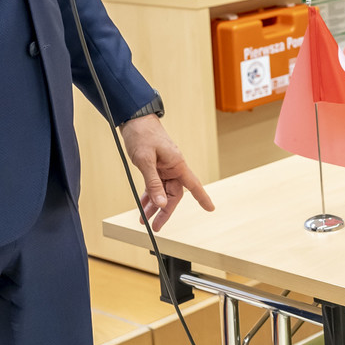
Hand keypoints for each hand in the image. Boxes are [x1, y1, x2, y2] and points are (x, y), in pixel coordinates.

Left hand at [120, 115, 213, 230]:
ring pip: (163, 191)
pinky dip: (149, 195)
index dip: (202, 197)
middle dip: (165, 211)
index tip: (210, 209)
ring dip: (154, 205)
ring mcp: (165, 167)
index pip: (193, 185)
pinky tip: (143, 204)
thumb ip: (153, 183)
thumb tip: (160, 203)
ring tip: (144, 219)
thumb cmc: (142, 135)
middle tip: (155, 225)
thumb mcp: (145, 160)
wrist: (134, 119)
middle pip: (174, 194)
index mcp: (177, 164)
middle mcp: (173, 167)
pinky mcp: (156, 166)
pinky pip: (155, 185)